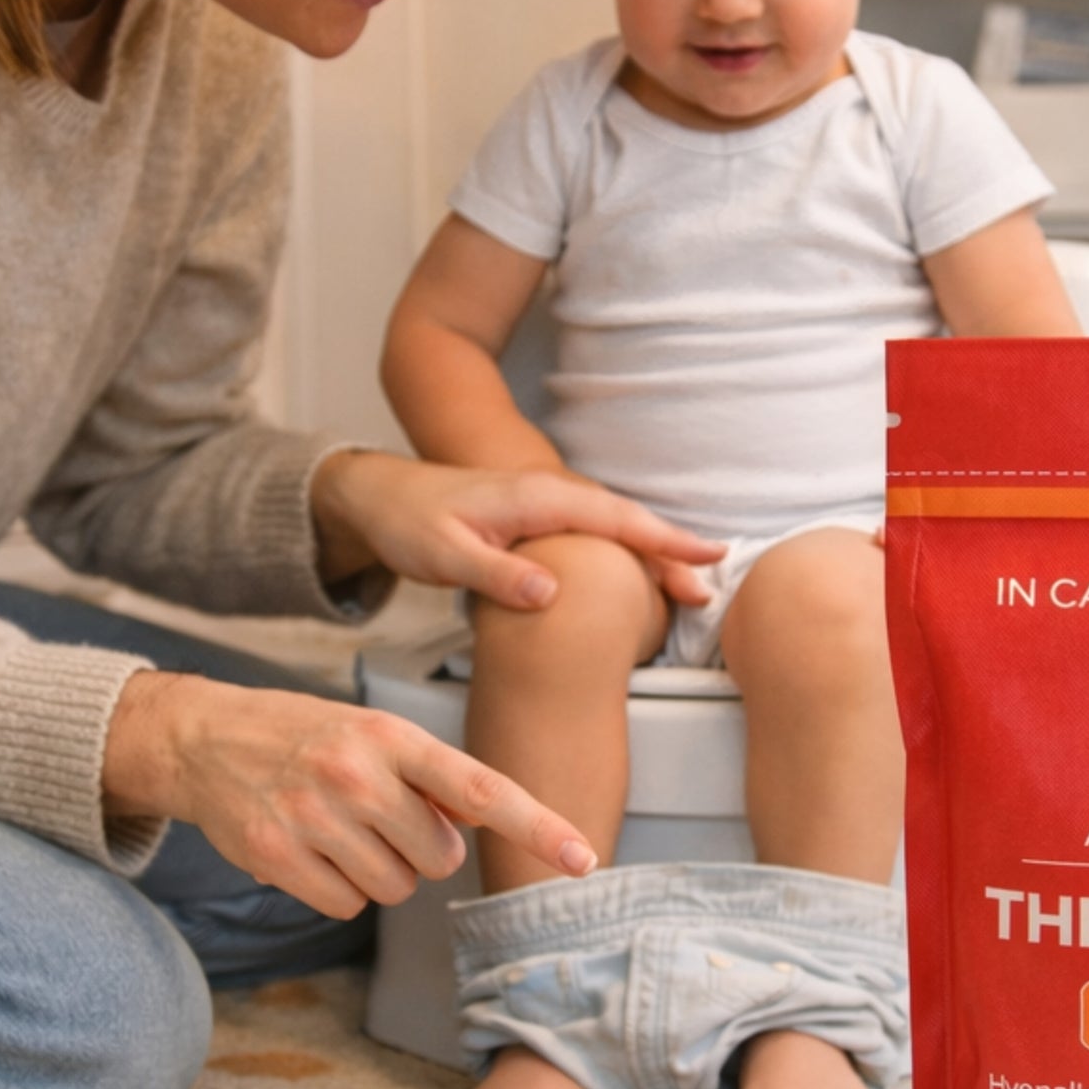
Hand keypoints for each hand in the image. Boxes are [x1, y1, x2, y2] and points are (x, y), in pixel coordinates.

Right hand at [105, 674, 598, 918]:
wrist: (206, 737)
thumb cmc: (309, 736)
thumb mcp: (376, 734)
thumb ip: (433, 777)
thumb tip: (478, 824)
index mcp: (393, 737)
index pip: (483, 789)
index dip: (538, 826)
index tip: (583, 857)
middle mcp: (357, 774)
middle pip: (439, 858)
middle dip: (421, 850)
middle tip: (380, 818)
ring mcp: (314, 816)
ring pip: (394, 888)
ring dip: (379, 871)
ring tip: (341, 829)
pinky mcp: (277, 854)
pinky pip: (346, 905)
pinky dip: (338, 889)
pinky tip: (313, 850)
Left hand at [312, 452, 723, 610]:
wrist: (379, 497)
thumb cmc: (409, 523)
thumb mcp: (445, 555)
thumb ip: (497, 574)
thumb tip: (551, 593)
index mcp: (536, 498)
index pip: (615, 519)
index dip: (663, 541)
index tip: (705, 557)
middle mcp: (549, 494)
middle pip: (626, 523)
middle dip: (670, 553)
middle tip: (709, 589)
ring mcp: (545, 504)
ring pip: (614, 527)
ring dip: (652, 553)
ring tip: (689, 587)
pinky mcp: (538, 518)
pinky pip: (594, 532)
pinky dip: (624, 550)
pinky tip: (636, 573)